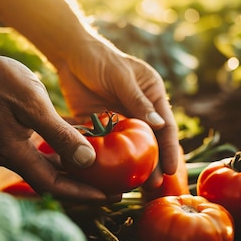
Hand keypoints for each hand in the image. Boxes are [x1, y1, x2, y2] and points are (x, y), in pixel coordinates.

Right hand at [0, 54, 120, 201]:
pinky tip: (67, 145)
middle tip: (110, 186)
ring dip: (67, 170)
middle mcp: (7, 156)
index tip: (111, 196)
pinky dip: (52, 154)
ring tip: (95, 168)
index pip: (55, 186)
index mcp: (15, 153)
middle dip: (80, 186)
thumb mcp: (32, 103)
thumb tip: (88, 161)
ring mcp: (1, 147)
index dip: (84, 194)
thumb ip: (60, 134)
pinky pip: (31, 153)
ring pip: (41, 167)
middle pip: (49, 181)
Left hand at [55, 38, 180, 187]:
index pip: (164, 125)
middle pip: (148, 141)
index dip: (168, 149)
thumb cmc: (100, 58)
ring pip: (128, 148)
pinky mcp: (98, 125)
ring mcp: (118, 119)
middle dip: (151, 165)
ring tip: (132, 187)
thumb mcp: (121, 77)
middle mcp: (138, 110)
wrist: (70, 53)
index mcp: (152, 95)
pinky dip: (107, 160)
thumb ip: (138, 100)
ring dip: (130, 167)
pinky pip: (105, 145)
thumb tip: (160, 125)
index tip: (170, 170)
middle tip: (152, 187)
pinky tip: (107, 177)